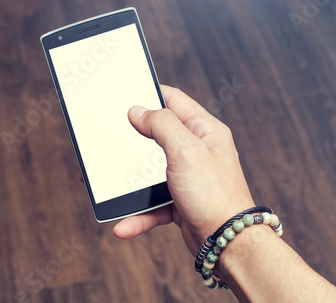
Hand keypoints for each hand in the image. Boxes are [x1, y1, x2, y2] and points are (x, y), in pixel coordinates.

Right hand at [111, 85, 254, 253]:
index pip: (175, 101)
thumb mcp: (186, 150)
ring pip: (152, 173)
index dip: (151, 94)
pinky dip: (139, 214)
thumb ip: (161, 125)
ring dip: (131, 183)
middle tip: (111, 137)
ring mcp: (189, 177)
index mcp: (205, 131)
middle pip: (159, 136)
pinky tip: (124, 224)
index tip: (127, 94)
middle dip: (134, 140)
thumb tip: (139, 111)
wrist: (227, 242)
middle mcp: (198, 151)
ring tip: (109, 186)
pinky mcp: (182, 202)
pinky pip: (154, 203)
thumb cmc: (214, 194)